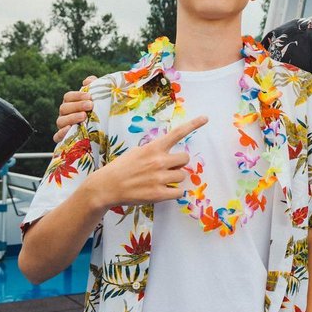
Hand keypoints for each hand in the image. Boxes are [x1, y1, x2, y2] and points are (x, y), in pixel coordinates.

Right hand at [53, 76, 97, 141]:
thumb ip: (94, 87)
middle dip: (77, 106)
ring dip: (72, 118)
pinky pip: (57, 137)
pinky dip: (61, 133)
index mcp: (70, 104)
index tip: (89, 96)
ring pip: (61, 121)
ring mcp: (63, 127)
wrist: (100, 134)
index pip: (68, 97)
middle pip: (64, 108)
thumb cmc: (97, 113)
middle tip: (90, 105)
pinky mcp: (64, 139)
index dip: (77, 95)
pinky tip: (70, 129)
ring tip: (84, 116)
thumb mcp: (97, 99)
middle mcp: (64, 115)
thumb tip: (88, 80)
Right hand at [90, 116, 206, 210]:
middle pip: (185, 159)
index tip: (205, 118)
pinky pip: (179, 192)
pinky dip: (174, 192)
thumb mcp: (137, 152)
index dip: (193, 124)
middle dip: (179, 163)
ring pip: (182, 176)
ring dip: (175, 178)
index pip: (177, 133)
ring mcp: (159, 178)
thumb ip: (155, 150)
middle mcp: (158, 161)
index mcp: (153, 148)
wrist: (106, 186)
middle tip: (167, 168)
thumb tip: (169, 152)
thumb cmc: (122, 168)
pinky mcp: (158, 194)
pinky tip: (164, 191)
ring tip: (159, 180)